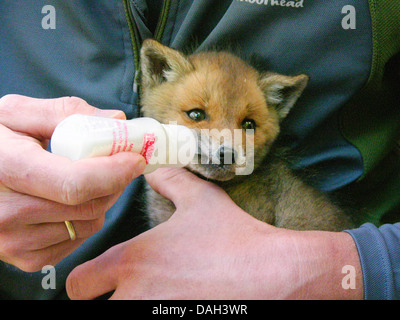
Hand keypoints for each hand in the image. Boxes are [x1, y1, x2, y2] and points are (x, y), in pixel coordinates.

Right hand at [0, 94, 145, 271]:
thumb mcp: (16, 114)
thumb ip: (66, 113)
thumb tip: (117, 121)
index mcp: (5, 168)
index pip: (74, 183)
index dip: (114, 172)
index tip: (135, 159)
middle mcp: (4, 213)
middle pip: (89, 206)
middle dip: (114, 183)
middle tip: (118, 164)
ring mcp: (13, 242)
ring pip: (89, 225)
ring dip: (102, 201)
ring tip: (89, 180)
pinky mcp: (24, 259)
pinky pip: (78, 240)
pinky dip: (85, 220)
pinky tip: (70, 202)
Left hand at [66, 167, 362, 299]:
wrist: (273, 274)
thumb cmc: (235, 236)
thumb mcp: (202, 199)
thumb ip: (172, 181)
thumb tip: (154, 172)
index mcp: (132, 261)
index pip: (78, 285)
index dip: (88, 283)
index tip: (101, 282)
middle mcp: (134, 296)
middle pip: (96, 311)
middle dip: (109, 301)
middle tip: (133, 292)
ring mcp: (153, 318)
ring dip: (133, 307)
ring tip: (161, 298)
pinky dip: (162, 315)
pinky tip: (183, 304)